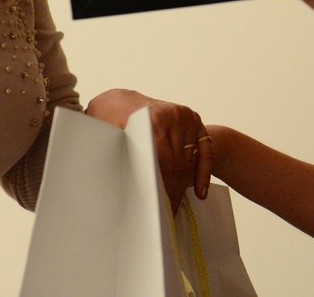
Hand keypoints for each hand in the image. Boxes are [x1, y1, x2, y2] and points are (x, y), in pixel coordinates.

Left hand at [86, 89, 212, 207]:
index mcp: (151, 121)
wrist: (121, 101)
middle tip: (166, 213)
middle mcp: (172, 116)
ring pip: (188, 160)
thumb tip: (120, 189)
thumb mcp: (109, 136)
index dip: (159, 189)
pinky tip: (200, 192)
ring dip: (183, 185)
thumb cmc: (110, 123)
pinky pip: (204, 149)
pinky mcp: (194, 118)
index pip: (162, 163)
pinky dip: (203, 172)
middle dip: (171, 191)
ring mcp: (185, 116)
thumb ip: (118, 155)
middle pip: (176, 164)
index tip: (157, 209)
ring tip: (175, 206)